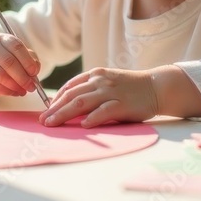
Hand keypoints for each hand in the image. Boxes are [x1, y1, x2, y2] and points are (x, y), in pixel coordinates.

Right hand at [0, 34, 40, 100]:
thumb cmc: (4, 63)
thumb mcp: (19, 58)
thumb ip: (30, 61)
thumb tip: (34, 71)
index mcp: (1, 39)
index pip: (16, 46)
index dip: (27, 60)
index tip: (34, 72)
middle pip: (8, 61)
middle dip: (23, 77)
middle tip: (31, 87)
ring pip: (1, 75)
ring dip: (15, 86)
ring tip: (23, 91)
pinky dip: (7, 92)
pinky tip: (14, 93)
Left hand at [39, 67, 158, 127]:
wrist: (156, 86)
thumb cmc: (130, 88)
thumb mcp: (107, 82)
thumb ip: (90, 90)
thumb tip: (69, 105)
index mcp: (95, 74)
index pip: (70, 86)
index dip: (56, 98)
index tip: (46, 109)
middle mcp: (100, 81)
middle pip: (71, 95)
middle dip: (54, 108)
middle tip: (43, 120)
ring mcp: (111, 92)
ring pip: (82, 103)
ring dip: (64, 114)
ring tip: (52, 123)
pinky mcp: (122, 104)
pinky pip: (104, 111)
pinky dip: (92, 118)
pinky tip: (83, 125)